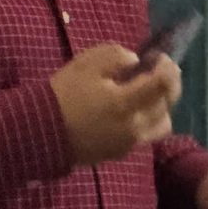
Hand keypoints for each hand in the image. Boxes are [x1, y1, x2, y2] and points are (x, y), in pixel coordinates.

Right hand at [50, 43, 180, 165]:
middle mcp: (134, 126)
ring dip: (162, 105)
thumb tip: (136, 61)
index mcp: (125, 103)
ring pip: (162, 122)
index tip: (159, 57)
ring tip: (149, 92)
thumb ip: (115, 56)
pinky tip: (134, 109)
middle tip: (160, 71)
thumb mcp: (85, 65)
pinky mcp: (120, 152)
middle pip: (168, 103)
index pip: (163, 84)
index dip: (167, 67)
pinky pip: (147, 135)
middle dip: (169, 84)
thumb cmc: (62, 94)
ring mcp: (129, 143)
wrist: (38, 131)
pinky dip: (148, 120)